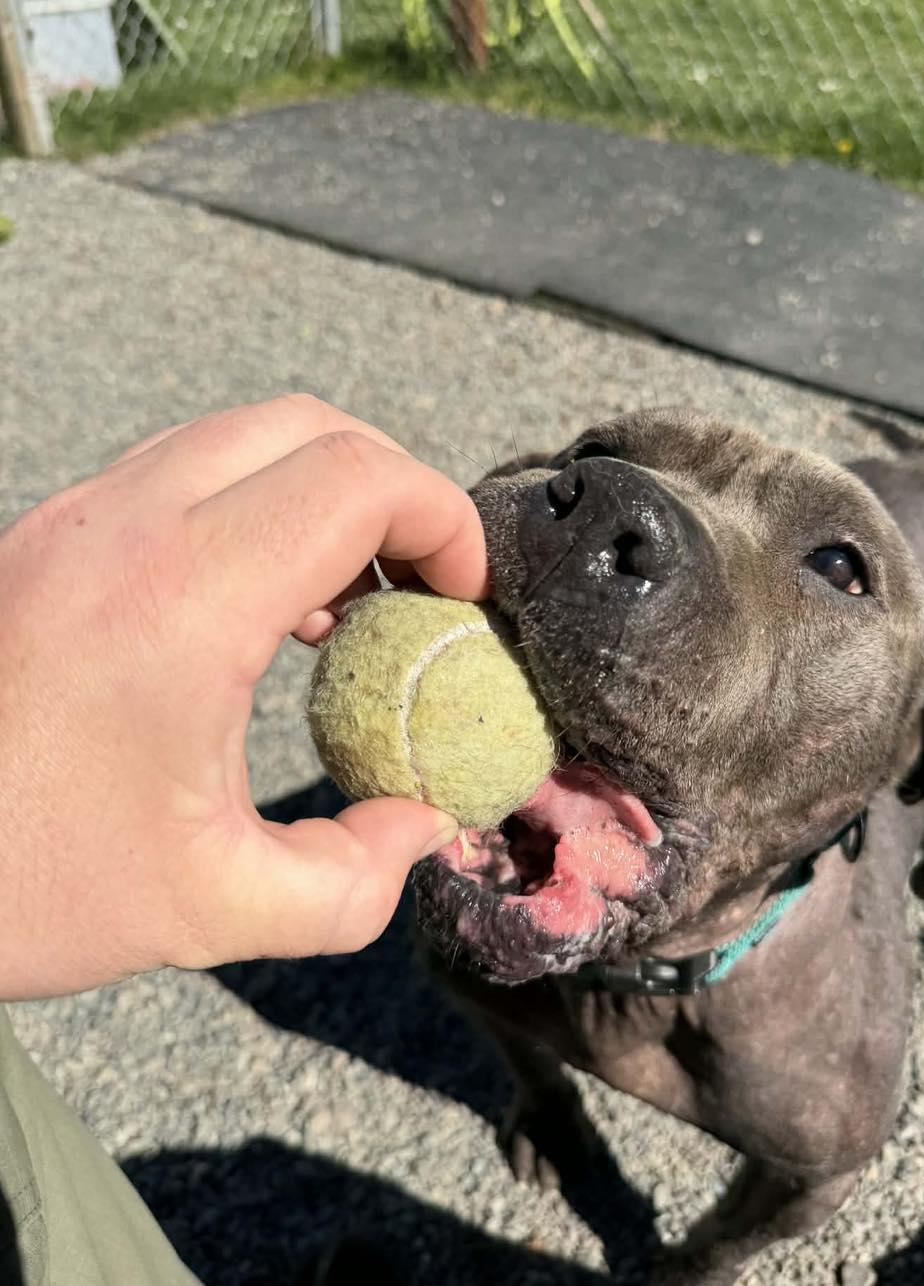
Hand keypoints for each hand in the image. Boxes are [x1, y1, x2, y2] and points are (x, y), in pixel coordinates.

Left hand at [0, 395, 487, 999]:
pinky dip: (258, 510)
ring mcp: (75, 517)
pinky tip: (267, 612)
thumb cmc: (9, 880)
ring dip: (324, 495)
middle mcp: (125, 526)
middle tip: (425, 587)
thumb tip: (420, 829)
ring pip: (245, 437)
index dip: (444, 520)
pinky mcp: (49, 534)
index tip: (464, 598)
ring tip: (355, 602)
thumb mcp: (209, 908)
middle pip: (312, 429)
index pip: (357, 480)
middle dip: (396, 492)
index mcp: (181, 598)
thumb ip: (352, 880)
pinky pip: (185, 473)